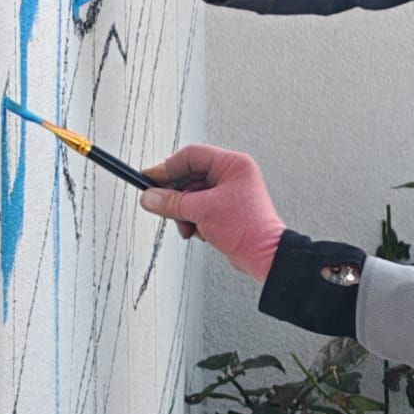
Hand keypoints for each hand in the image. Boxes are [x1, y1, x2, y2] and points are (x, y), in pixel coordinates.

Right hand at [139, 145, 285, 281]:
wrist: (264, 256)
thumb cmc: (248, 229)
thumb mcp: (203, 211)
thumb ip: (172, 202)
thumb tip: (149, 197)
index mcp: (232, 164)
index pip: (191, 156)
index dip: (167, 167)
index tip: (149, 178)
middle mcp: (231, 175)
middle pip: (189, 177)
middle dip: (176, 197)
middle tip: (161, 206)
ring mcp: (227, 192)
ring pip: (191, 195)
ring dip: (184, 213)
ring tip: (187, 226)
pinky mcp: (224, 209)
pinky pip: (198, 208)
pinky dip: (193, 221)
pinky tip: (197, 232)